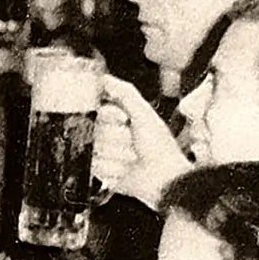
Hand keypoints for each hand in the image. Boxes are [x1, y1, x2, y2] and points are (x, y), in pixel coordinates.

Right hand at [95, 75, 189, 208]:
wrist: (164, 180)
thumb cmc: (160, 149)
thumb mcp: (144, 114)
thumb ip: (125, 93)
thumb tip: (104, 78)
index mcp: (121, 119)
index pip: (100, 111)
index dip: (111, 116)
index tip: (124, 121)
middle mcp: (111, 135)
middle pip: (95, 131)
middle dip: (115, 138)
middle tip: (131, 143)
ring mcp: (105, 154)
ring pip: (94, 149)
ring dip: (115, 155)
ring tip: (131, 159)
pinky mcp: (101, 173)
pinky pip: (94, 166)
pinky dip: (111, 169)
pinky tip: (124, 170)